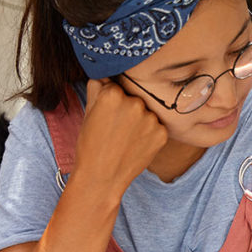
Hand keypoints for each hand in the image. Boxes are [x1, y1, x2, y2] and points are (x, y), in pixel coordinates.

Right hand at [74, 78, 167, 194]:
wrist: (101, 177)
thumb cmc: (90, 144)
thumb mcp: (89, 111)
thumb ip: (98, 87)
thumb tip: (106, 73)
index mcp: (112, 94)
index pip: (115, 86)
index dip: (110, 99)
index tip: (106, 113)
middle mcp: (134, 103)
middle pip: (133, 97)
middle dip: (126, 108)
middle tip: (116, 128)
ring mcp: (150, 119)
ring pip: (146, 111)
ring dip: (140, 120)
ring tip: (125, 138)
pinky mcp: (162, 133)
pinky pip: (157, 126)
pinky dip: (149, 133)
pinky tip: (136, 144)